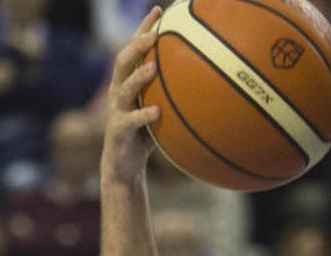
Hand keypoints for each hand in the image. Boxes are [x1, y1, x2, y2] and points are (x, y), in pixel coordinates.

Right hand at [101, 7, 161, 184]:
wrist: (125, 165)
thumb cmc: (148, 134)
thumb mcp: (163, 109)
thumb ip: (177, 93)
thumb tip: (213, 79)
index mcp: (128, 83)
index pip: (134, 50)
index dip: (143, 28)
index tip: (159, 9)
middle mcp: (119, 92)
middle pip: (122, 61)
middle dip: (136, 45)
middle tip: (153, 33)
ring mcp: (116, 110)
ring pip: (123, 88)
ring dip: (138, 76)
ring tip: (153, 66)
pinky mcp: (119, 131)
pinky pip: (131, 121)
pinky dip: (144, 116)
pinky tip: (157, 112)